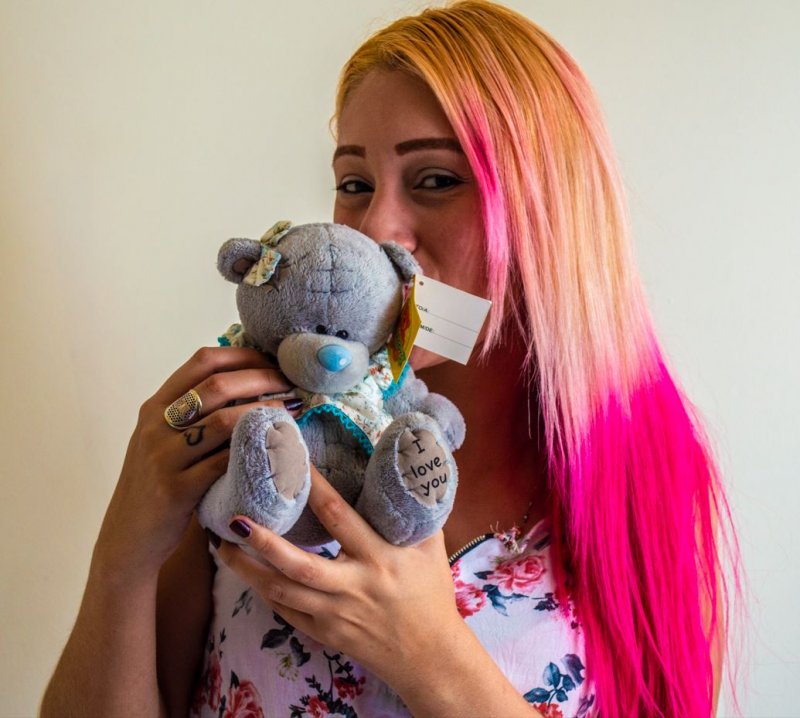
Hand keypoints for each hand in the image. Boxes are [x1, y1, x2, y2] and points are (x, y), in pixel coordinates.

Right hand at [94, 346, 295, 580]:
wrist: (127, 538)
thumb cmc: (158, 483)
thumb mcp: (164, 439)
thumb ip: (194, 412)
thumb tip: (249, 381)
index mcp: (155, 406)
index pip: (202, 361)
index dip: (244, 356)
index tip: (274, 361)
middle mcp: (156, 426)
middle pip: (217, 386)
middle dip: (263, 379)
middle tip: (292, 383)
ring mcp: (164, 457)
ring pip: (225, 422)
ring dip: (266, 412)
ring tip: (293, 411)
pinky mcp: (177, 490)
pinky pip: (225, 463)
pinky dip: (256, 451)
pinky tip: (278, 447)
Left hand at [216, 465, 466, 686]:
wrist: (429, 656)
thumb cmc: (430, 594)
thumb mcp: (430, 547)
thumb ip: (412, 511)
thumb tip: (401, 468)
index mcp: (380, 558)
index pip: (340, 517)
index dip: (314, 489)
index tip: (291, 463)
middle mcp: (354, 587)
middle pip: (299, 564)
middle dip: (263, 542)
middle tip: (235, 519)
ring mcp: (335, 614)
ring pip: (283, 591)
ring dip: (248, 570)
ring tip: (221, 547)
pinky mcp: (324, 634)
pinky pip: (286, 611)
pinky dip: (264, 591)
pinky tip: (247, 573)